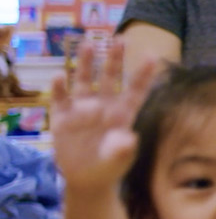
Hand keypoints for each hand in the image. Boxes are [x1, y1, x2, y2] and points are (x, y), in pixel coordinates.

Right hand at [50, 40, 157, 191]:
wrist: (86, 179)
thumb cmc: (109, 167)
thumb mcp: (117, 160)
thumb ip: (122, 149)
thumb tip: (128, 138)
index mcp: (123, 114)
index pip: (136, 91)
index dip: (144, 75)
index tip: (153, 56)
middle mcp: (104, 106)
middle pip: (110, 77)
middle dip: (115, 59)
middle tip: (119, 39)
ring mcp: (82, 109)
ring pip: (85, 80)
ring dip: (86, 63)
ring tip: (88, 44)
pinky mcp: (62, 117)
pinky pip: (60, 98)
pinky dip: (58, 88)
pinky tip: (59, 77)